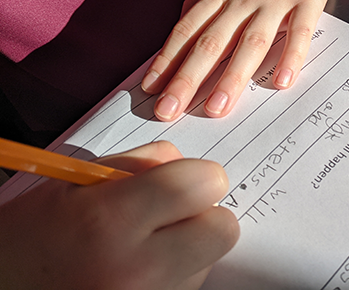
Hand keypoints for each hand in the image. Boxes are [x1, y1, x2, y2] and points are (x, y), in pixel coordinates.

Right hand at [0, 141, 238, 289]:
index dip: (199, 175)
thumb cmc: (32, 235)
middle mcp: (135, 269)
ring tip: (144, 245)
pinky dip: (176, 274)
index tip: (184, 179)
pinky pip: (188, 286)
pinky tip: (140, 270)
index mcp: (111, 221)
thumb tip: (186, 163)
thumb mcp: (74, 182)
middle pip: (222, 230)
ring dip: (189, 247)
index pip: (203, 185)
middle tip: (173, 212)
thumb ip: (138, 163)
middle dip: (205, 214)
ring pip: (208, 261)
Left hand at [141, 0, 335, 120]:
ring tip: (217, 108)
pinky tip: (281, 82)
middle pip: (211, 42)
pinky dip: (292, 57)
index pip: (187, 29)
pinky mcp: (308, 1)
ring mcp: (276, 1)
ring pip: (251, 42)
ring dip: (233, 76)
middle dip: (188, 78)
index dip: (167, 60)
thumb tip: (180, 28)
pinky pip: (301, 32)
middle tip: (169, 111)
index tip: (151, 90)